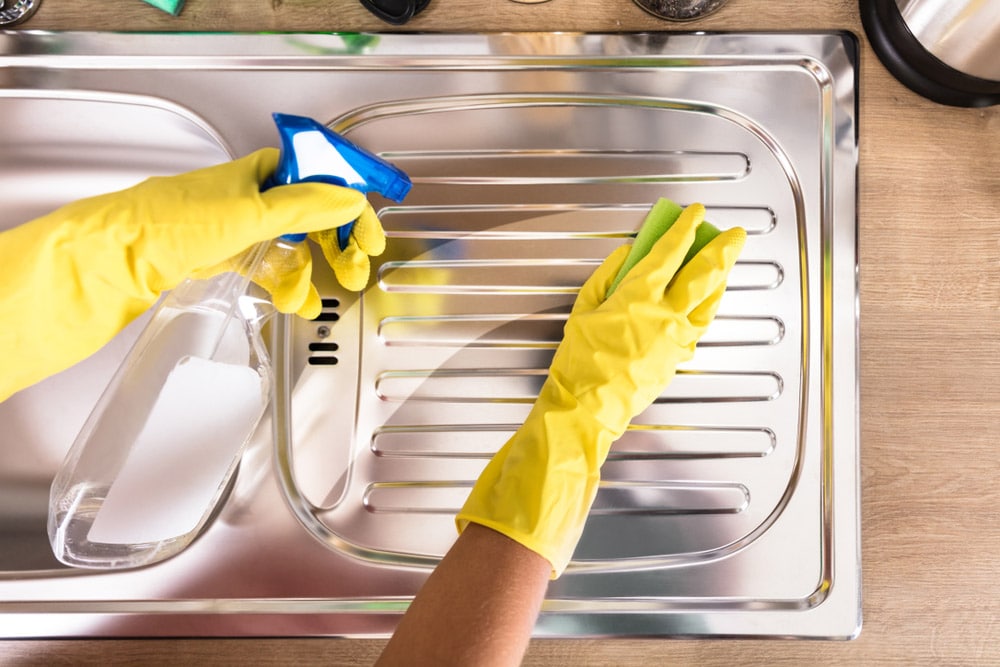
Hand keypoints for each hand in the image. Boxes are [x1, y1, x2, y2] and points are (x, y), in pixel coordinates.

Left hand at [0, 148, 383, 400]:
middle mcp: (256, 196)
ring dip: (313, 273)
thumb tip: (350, 199)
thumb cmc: (171, 222)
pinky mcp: (229, 256)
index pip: (324, 182)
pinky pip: (272, 269)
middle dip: (339, 245)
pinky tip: (294, 302)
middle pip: (316, 218)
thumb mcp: (251, 212)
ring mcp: (243, 227)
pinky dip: (287, 286)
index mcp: (265, 172)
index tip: (372, 236)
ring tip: (318, 296)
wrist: (118, 257)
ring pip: (296, 247)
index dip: (352, 208)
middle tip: (356, 268)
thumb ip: (305, 207)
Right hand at [456, 203, 745, 576]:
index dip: (684, 229)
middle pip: (704, 273)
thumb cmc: (579, 362)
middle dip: (722, 248)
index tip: (694, 214)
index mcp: (638, 297)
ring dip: (721, 277)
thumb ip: (606, 277)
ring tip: (727, 263)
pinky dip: (708, 305)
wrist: (588, 407)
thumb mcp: (583, 310)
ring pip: (709, 300)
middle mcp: (665, 315)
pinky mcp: (679, 357)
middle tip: (735, 233)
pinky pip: (700, 324)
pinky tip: (707, 300)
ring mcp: (677, 338)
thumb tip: (624, 255)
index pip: (669, 252)